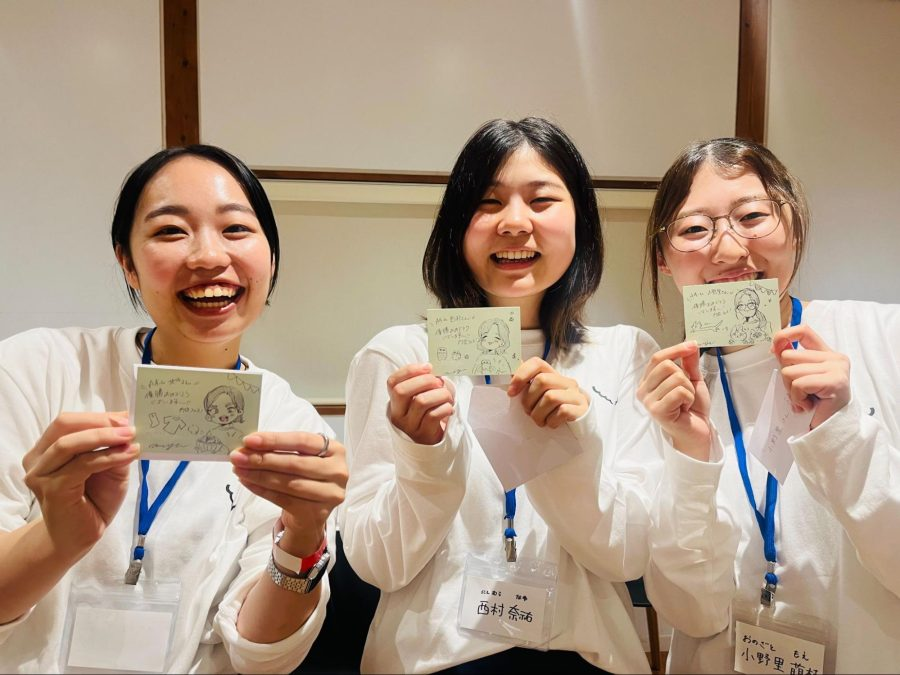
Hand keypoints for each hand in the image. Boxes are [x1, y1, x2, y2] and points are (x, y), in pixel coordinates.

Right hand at [22, 411, 138, 560]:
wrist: (80, 537)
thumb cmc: (94, 500)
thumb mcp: (110, 467)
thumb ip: (113, 446)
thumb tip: (128, 423)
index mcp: (46, 450)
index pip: (68, 422)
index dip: (98, 416)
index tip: (126, 417)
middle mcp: (38, 461)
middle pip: (64, 426)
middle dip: (100, 422)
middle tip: (129, 425)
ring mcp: (41, 475)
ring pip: (70, 444)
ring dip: (105, 437)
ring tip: (131, 437)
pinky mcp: (53, 490)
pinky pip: (83, 465)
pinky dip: (109, 456)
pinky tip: (129, 454)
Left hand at [231, 432, 347, 555]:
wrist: (312, 513)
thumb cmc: (305, 477)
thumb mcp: (301, 458)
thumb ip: (281, 450)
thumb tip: (249, 445)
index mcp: (336, 450)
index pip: (302, 441)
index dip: (274, 440)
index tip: (249, 440)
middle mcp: (338, 471)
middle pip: (295, 463)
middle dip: (262, 459)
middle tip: (238, 456)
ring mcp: (330, 494)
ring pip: (288, 483)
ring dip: (259, 475)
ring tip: (239, 469)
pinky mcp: (317, 513)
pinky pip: (284, 499)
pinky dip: (262, 490)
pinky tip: (247, 482)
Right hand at [387, 363, 454, 444]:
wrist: (430, 446)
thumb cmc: (427, 417)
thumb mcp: (418, 401)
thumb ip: (421, 386)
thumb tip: (433, 369)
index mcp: (395, 403)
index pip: (392, 383)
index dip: (409, 371)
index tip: (427, 367)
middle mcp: (398, 415)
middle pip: (402, 391)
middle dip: (425, 381)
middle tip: (438, 382)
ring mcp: (410, 426)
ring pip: (421, 402)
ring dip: (439, 394)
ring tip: (447, 396)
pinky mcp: (424, 434)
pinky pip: (434, 415)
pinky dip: (445, 408)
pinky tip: (449, 409)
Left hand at [507, 357, 588, 428]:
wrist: (581, 424)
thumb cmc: (555, 409)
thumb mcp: (540, 395)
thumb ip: (526, 382)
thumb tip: (507, 368)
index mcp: (553, 375)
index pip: (537, 363)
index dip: (521, 375)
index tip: (511, 392)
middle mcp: (566, 382)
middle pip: (542, 380)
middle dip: (529, 399)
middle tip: (528, 411)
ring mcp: (575, 394)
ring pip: (550, 397)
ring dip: (539, 414)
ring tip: (539, 420)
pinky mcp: (581, 408)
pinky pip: (562, 411)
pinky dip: (552, 421)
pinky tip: (551, 423)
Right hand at [637, 342, 710, 460]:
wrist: (697, 432)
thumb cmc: (692, 408)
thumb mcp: (692, 380)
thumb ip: (689, 363)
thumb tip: (690, 344)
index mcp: (648, 381)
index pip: (658, 357)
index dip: (676, 349)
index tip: (692, 345)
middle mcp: (643, 390)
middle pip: (667, 365)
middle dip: (684, 376)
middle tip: (685, 392)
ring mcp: (648, 401)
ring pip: (676, 378)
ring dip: (688, 390)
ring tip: (685, 402)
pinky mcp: (656, 410)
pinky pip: (679, 392)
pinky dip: (689, 398)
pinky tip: (684, 408)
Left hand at [772, 324, 850, 429]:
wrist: (830, 429)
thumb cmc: (815, 404)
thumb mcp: (802, 377)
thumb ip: (793, 360)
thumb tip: (775, 347)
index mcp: (827, 353)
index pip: (803, 331)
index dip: (784, 336)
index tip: (773, 350)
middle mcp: (835, 357)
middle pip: (788, 356)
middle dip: (786, 378)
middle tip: (800, 392)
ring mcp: (837, 368)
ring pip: (790, 371)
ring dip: (791, 391)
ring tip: (806, 399)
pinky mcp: (834, 381)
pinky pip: (798, 384)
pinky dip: (797, 398)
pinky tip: (809, 406)